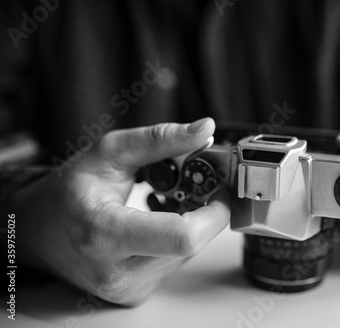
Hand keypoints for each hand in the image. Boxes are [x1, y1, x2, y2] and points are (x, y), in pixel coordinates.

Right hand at [6, 118, 229, 304]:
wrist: (39, 232)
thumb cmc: (68, 193)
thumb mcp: (109, 154)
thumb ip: (160, 140)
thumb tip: (203, 129)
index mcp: (105, 233)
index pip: (183, 237)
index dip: (214, 213)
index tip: (218, 190)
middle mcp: (117, 271)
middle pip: (191, 243)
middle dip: (202, 210)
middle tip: (190, 185)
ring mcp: (127, 288)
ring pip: (187, 252)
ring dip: (188, 222)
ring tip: (163, 199)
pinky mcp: (135, 293)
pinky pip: (175, 261)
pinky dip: (176, 236)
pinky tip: (158, 218)